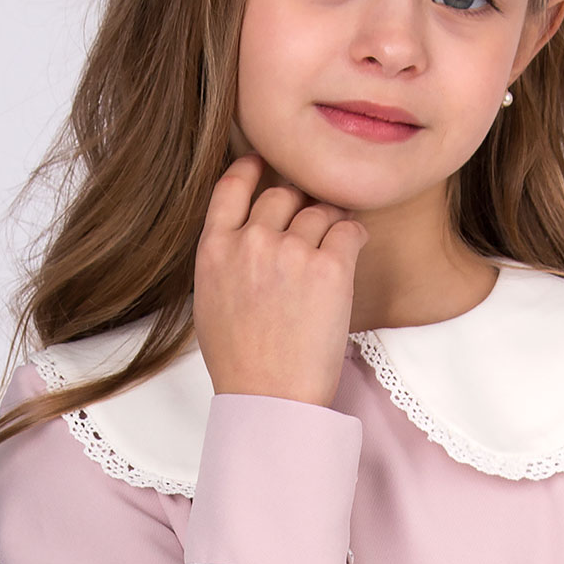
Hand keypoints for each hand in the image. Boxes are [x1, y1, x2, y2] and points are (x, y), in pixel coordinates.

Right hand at [193, 153, 367, 406]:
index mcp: (214, 249)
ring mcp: (291, 252)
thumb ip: (223, 258)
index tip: (266, 165)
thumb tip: (241, 233)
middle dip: (300, 203)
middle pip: (283, 194)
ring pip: (320, 210)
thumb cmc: (240, 362)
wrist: (269, 398)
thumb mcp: (209, 301)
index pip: (232, 185)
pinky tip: (353, 248)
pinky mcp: (329, 268)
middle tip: (312, 221)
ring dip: (330, 221)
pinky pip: (349, 229)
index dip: (253, 169)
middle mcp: (251, 241)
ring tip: (333, 244)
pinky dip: (354, 235)